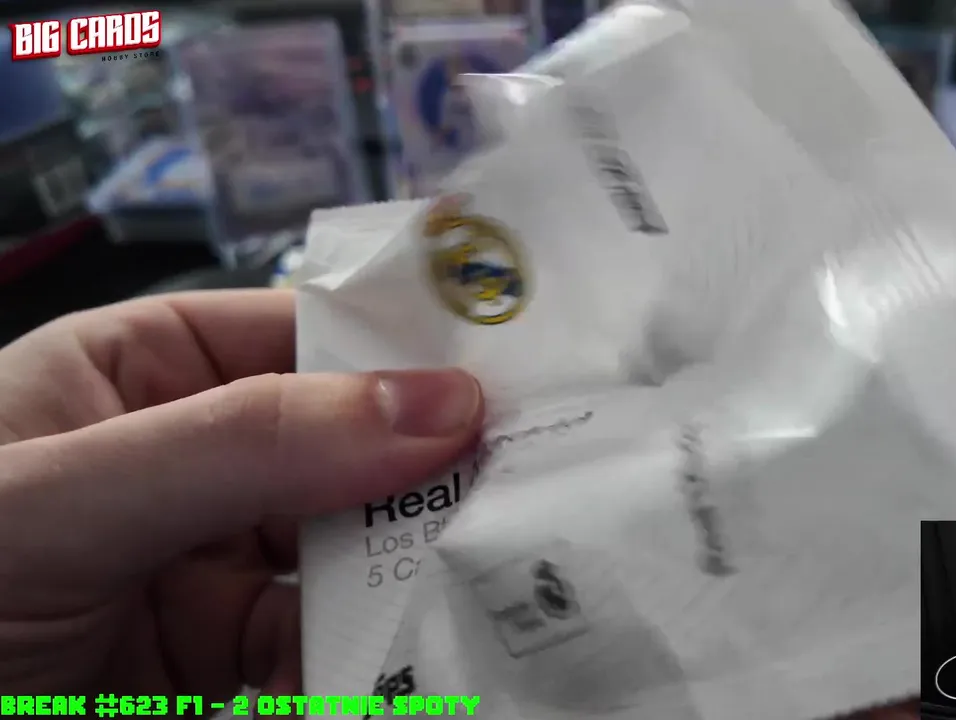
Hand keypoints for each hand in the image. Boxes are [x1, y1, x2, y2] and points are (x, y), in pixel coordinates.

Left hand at [0, 290, 482, 696]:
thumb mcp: (64, 496)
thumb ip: (246, 443)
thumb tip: (440, 404)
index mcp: (136, 374)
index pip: (296, 335)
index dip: (399, 346)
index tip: (512, 367)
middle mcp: (188, 459)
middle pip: (345, 446)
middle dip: (430, 466)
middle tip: (540, 472)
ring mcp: (209, 566)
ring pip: (351, 550)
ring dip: (418, 562)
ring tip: (509, 562)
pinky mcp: (224, 665)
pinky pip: (328, 643)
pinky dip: (383, 651)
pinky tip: (435, 643)